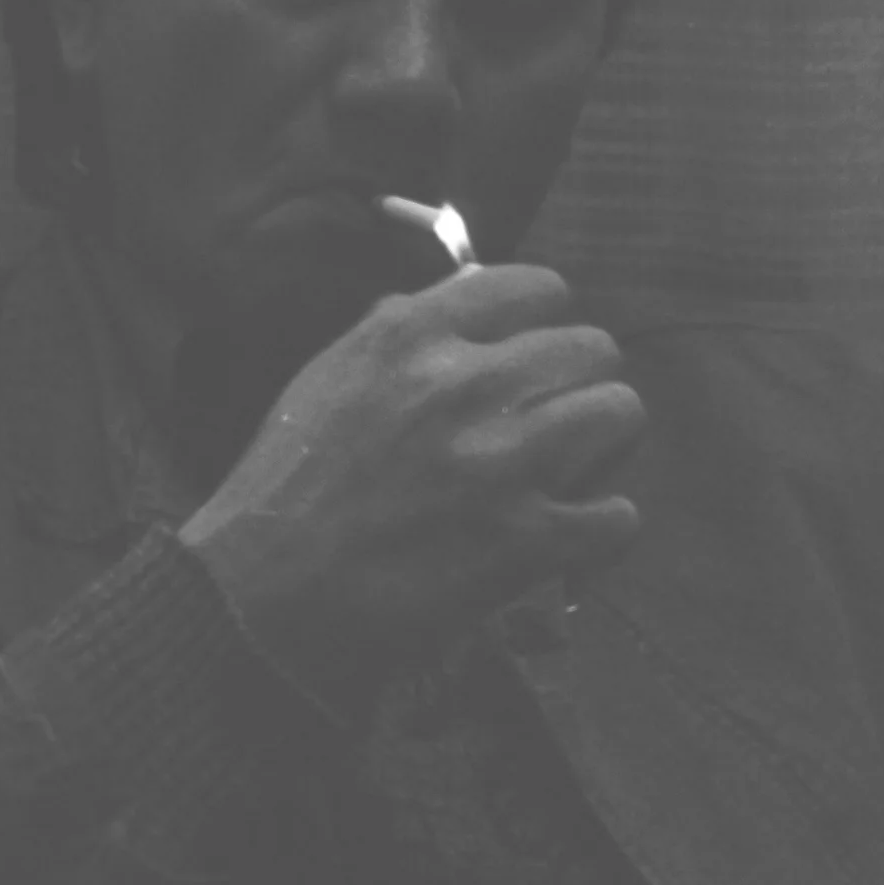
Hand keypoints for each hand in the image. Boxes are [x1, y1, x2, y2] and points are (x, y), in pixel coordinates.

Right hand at [178, 262, 644, 716]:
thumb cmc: (285, 492)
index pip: (537, 287)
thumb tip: (450, 299)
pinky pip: (620, 516)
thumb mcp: (327, 379)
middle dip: (584, 387)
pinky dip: (603, 532)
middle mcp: (465, 383)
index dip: (549, 325)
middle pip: (594, 349)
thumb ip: (394, 334)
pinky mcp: (524, 540)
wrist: (261, 597)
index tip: (539, 359)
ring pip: (622, 414)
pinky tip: (571, 543)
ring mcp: (501, 461)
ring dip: (605, 450)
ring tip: (573, 480)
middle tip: (560, 428)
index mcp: (412, 336)